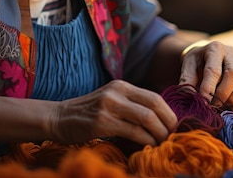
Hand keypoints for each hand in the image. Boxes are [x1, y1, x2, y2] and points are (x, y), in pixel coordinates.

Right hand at [50, 80, 177, 145]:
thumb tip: (160, 120)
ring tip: (162, 143)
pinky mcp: (102, 122)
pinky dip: (145, 141)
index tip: (174, 127)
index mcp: (121, 85)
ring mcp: (109, 106)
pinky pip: (133, 132)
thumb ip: (131, 105)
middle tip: (172, 137)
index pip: (154, 96)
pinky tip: (147, 147)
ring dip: (159, 134)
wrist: (58, 118)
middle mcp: (116, 92)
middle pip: (154, 105)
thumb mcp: (111, 101)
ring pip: (146, 118)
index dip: (169, 113)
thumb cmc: (88, 113)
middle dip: (168, 123)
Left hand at [179, 41, 232, 110]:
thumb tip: (193, 98)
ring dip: (232, 99)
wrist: (206, 58)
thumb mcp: (187, 68)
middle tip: (212, 104)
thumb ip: (187, 81)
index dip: (208, 88)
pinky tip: (228, 104)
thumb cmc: (196, 64)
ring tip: (219, 105)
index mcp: (214, 48)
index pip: (214, 70)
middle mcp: (232, 53)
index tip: (203, 101)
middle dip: (222, 94)